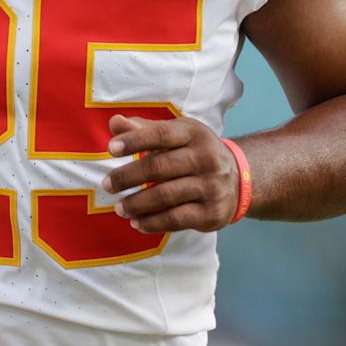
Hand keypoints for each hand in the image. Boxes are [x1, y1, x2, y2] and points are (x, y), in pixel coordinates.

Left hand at [100, 114, 240, 233]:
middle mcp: (205, 158)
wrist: (238, 181)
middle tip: (107, 185)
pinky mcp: (212, 212)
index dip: (135, 140)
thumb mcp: (176, 135)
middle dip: (128, 177)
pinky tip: (137, 222)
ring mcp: (211, 186)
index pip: (161, 134)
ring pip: (166, 196)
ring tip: (119, 208)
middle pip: (159, 167)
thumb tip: (115, 122)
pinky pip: (176, 219)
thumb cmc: (195, 154)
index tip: (110, 149)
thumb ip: (145, 130)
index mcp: (194, 134)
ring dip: (137, 203)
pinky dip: (153, 223)